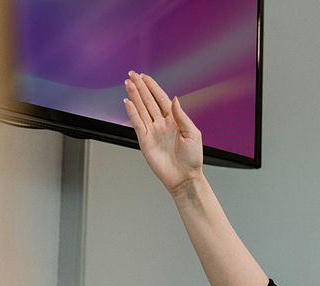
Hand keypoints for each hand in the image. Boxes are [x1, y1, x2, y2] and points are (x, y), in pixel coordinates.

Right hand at [123, 72, 202, 193]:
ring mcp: (153, 131)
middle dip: (141, 87)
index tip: (145, 77)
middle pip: (148, 101)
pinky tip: (127, 102)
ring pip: (141, 109)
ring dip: (134, 96)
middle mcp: (162, 124)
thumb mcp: (193, 134)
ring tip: (128, 83)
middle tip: (132, 74)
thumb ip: (182, 116)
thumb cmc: (192, 159)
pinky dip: (131, 112)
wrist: (184, 177)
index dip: (153, 87)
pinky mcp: (144, 141)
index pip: (161, 99)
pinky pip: (137, 123)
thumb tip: (175, 99)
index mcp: (175, 120)